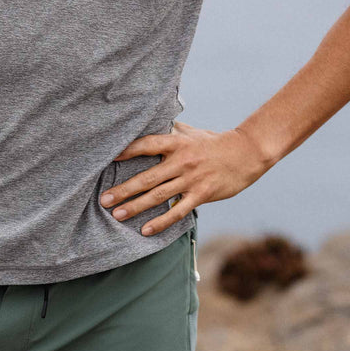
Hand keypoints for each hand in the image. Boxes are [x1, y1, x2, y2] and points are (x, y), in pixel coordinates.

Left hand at [99, 121, 268, 235]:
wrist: (245, 154)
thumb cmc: (213, 142)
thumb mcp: (191, 132)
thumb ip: (170, 129)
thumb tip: (149, 120)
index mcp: (176, 142)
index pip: (146, 145)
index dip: (127, 151)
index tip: (108, 158)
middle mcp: (181, 161)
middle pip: (147, 177)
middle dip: (124, 189)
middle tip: (104, 199)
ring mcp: (191, 179)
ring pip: (159, 195)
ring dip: (136, 206)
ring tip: (117, 215)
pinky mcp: (202, 194)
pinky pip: (178, 211)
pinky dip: (161, 222)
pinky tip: (146, 230)